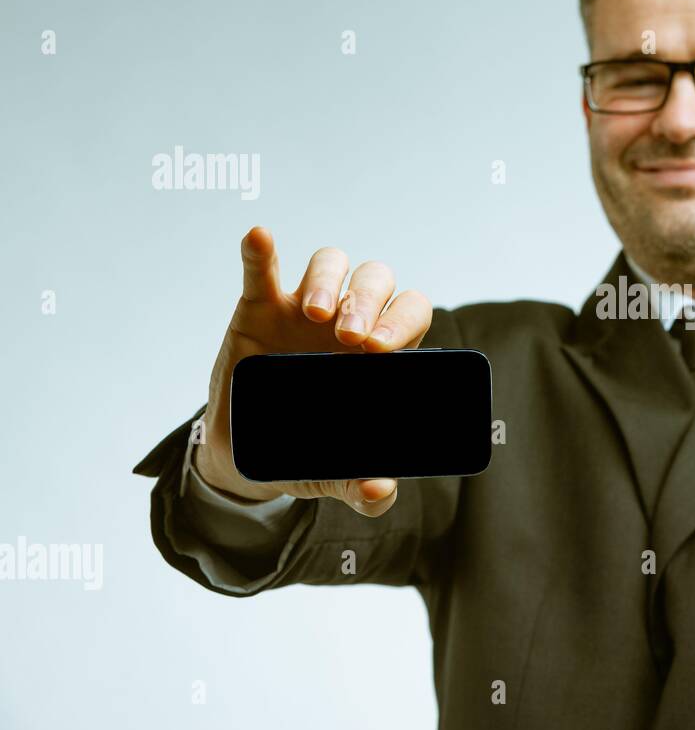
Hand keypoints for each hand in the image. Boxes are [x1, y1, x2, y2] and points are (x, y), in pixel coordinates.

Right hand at [194, 226, 432, 515]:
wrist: (248, 453)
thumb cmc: (309, 449)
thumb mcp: (335, 473)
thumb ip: (364, 489)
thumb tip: (380, 492)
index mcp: (381, 351)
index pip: (410, 313)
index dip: (404, 321)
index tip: (384, 350)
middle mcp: (350, 320)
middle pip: (375, 281)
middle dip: (370, 301)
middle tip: (354, 339)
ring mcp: (303, 308)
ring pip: (330, 264)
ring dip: (330, 280)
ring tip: (317, 312)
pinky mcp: (258, 307)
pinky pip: (262, 270)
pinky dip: (260, 251)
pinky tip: (260, 237)